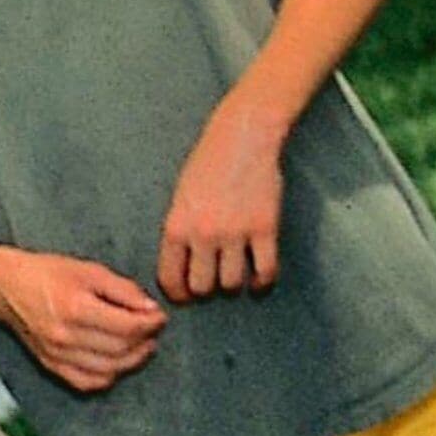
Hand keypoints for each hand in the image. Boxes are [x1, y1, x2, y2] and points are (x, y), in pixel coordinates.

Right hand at [0, 246, 168, 392]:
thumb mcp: (89, 270)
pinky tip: (116, 362)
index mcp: (75, 307)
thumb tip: (151, 309)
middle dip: (145, 341)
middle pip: (121, 350)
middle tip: (153, 330)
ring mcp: (56, 355)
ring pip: (108, 370)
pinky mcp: (51, 365)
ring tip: (141, 346)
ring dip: (132, 360)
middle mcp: (65, 336)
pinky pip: (87, 382)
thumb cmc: (46, 273)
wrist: (5, 287)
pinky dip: (108, 376)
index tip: (160, 316)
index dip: (151, 324)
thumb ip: (123, 290)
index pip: (128, 327)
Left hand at [159, 104, 286, 300]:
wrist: (242, 138)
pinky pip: (265, 269)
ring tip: (237, 277)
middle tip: (214, 284)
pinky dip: (263, 281)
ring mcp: (235, 233)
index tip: (186, 297)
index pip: (170, 278)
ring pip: (231, 283)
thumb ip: (180, 232)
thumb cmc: (208, 164)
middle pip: (202, 287)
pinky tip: (260, 279)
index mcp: (176, 228)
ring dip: (234, 284)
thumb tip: (182, 266)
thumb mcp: (180, 199)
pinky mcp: (265, 228)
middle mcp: (203, 235)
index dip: (178, 294)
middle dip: (206, 290)